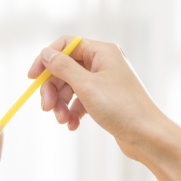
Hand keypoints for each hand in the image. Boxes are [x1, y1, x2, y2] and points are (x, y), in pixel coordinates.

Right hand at [29, 36, 168, 160]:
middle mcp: (104, 63)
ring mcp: (104, 81)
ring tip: (63, 121)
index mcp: (102, 51)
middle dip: (53, 89)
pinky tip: (73, 125)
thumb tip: (45, 53)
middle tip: (47, 108)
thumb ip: (63, 67)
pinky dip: (73, 112)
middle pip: (65, 68)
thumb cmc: (121, 108)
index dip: (46, 60)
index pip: (66, 45)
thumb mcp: (86, 86)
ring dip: (62, 104)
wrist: (147, 135)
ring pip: (71, 87)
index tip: (32, 78)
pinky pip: (80, 100)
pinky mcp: (105, 99)